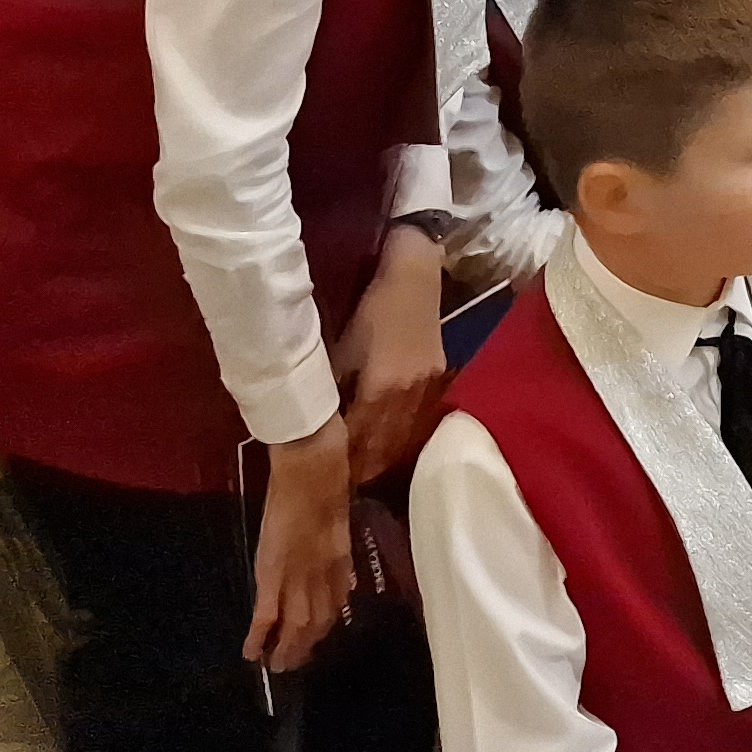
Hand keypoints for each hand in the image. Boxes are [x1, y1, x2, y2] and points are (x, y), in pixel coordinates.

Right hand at [244, 416, 355, 669]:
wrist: (312, 462)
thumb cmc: (325, 475)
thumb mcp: (338, 512)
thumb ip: (336, 542)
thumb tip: (341, 569)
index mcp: (339, 557)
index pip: (335, 601)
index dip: (326, 624)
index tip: (318, 640)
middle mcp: (323, 573)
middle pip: (317, 620)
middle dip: (306, 645)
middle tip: (293, 665)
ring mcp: (299, 574)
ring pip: (296, 623)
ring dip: (286, 649)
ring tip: (276, 668)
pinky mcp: (274, 570)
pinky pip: (268, 612)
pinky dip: (260, 636)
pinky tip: (251, 654)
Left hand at [330, 224, 450, 481]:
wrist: (417, 269)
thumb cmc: (369, 303)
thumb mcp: (342, 344)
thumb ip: (333, 382)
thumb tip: (314, 417)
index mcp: (382, 387)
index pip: (360, 437)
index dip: (343, 458)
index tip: (327, 475)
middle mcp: (409, 393)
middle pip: (385, 443)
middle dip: (364, 464)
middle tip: (342, 482)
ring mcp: (428, 386)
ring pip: (405, 435)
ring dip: (384, 454)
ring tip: (365, 470)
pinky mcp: (437, 376)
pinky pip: (418, 419)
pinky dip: (402, 435)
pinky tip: (390, 443)